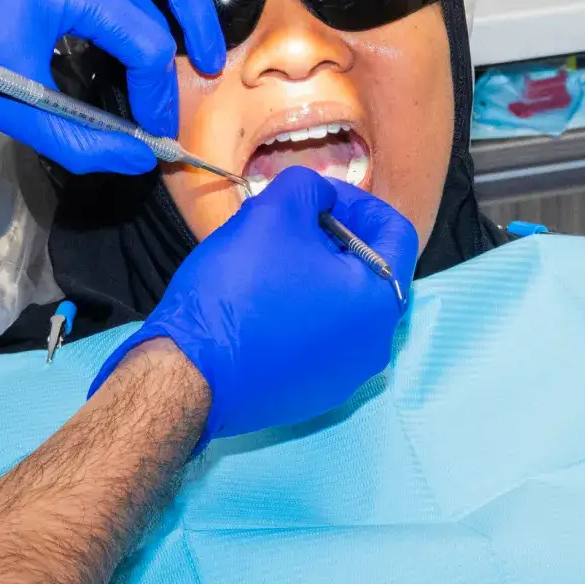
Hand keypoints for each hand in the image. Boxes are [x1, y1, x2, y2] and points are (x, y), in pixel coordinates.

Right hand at [90, 167, 418, 447]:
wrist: (189, 373)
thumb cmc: (239, 290)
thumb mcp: (274, 212)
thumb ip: (309, 188)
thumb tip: (321, 198)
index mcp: (380, 301)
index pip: (395, 233)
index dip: (358, 202)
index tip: (319, 195)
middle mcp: (374, 346)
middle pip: (369, 272)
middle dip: (334, 239)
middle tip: (292, 223)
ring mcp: (344, 377)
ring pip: (342, 308)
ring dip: (316, 275)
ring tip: (272, 260)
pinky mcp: (312, 395)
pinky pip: (319, 340)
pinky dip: (301, 313)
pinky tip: (262, 303)